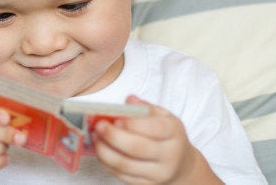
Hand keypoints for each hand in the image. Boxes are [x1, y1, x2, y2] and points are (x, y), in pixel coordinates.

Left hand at [92, 96, 220, 184]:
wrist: (181, 165)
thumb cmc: (167, 136)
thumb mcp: (163, 116)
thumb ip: (146, 107)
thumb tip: (129, 100)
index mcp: (173, 133)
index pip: (154, 128)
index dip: (132, 123)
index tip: (115, 118)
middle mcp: (169, 155)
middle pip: (137, 148)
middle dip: (113, 136)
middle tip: (99, 126)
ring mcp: (158, 173)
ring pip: (125, 165)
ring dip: (104, 150)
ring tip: (95, 137)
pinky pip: (121, 175)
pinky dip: (106, 162)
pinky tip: (100, 150)